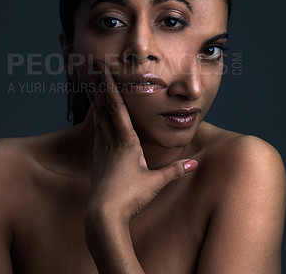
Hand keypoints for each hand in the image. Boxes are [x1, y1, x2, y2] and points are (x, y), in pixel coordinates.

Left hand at [86, 61, 197, 222]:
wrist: (103, 215)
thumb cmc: (130, 197)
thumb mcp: (155, 183)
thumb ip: (174, 171)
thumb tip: (195, 164)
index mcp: (126, 142)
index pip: (117, 108)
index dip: (111, 87)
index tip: (103, 71)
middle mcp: (111, 142)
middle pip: (104, 109)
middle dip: (99, 88)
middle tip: (92, 70)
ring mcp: (102, 151)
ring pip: (98, 120)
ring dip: (95, 102)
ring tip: (90, 89)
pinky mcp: (97, 161)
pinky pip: (96, 134)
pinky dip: (96, 122)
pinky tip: (96, 121)